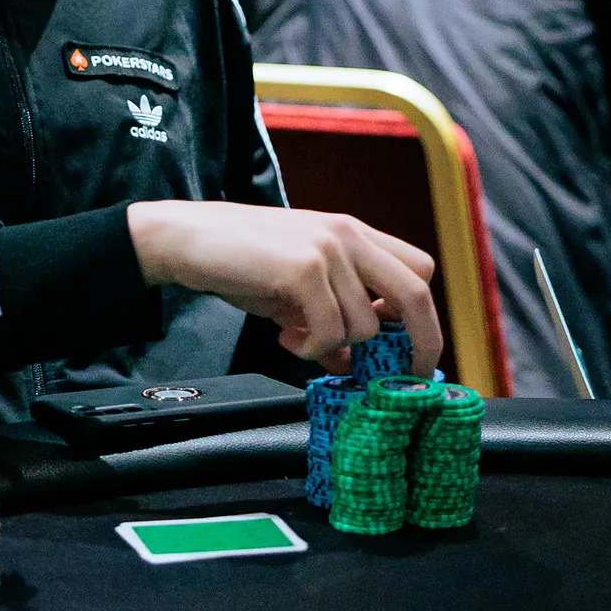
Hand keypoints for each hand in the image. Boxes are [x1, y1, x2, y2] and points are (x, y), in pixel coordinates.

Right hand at [128, 200, 440, 375]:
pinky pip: (330, 331)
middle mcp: (349, 235)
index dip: (421, 314)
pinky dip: (311, 348)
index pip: (419, 269)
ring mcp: (328, 249)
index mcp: (354, 233)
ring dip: (335, 346)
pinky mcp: (304, 268)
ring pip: (366, 324)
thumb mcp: (297, 288)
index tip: (410, 351)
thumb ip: (333, 316)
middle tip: (404, 376)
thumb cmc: (242, 261)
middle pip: (416, 292)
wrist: (189, 238)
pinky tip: (285, 338)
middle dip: (421, 342)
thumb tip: (354, 365)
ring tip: (297, 336)